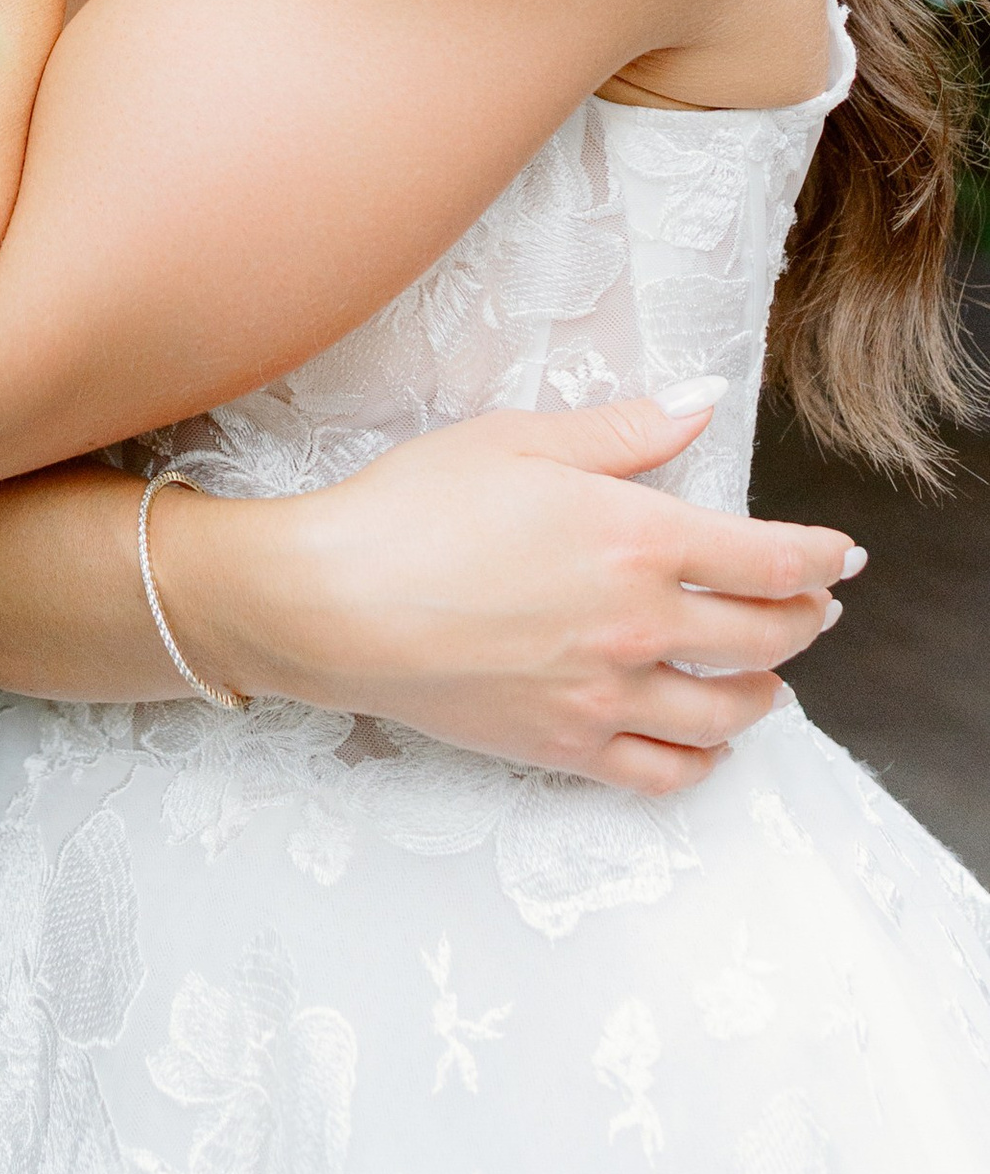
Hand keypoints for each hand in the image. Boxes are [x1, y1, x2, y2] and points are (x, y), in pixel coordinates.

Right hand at [165, 396, 856, 791]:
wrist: (331, 602)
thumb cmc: (412, 508)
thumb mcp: (518, 440)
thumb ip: (624, 429)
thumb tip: (700, 400)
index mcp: (637, 537)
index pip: (772, 558)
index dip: (821, 557)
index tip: (842, 555)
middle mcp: (640, 624)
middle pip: (767, 636)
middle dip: (805, 619)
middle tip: (813, 607)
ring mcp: (608, 696)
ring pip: (730, 711)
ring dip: (767, 692)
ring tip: (768, 677)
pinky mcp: (567, 748)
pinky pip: (668, 773)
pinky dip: (704, 760)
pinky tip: (705, 741)